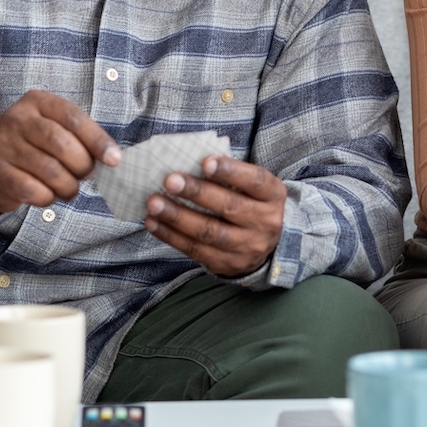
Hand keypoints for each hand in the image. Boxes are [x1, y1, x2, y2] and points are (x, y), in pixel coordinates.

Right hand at [0, 90, 120, 215]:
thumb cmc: (28, 148)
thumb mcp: (49, 128)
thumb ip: (78, 137)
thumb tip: (111, 157)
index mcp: (36, 102)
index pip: (74, 118)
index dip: (98, 140)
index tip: (114, 160)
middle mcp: (17, 119)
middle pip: (63, 144)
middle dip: (82, 166)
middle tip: (85, 175)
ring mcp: (4, 146)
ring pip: (52, 171)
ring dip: (68, 186)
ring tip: (68, 188)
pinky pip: (36, 191)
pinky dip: (49, 198)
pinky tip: (47, 195)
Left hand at [144, 156, 284, 277]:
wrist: (270, 244)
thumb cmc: (253, 203)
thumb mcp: (253, 187)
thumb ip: (229, 175)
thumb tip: (189, 162)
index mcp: (272, 195)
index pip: (254, 181)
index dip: (230, 171)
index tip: (205, 162)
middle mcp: (264, 222)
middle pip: (228, 207)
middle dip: (196, 193)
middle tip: (169, 180)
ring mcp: (246, 246)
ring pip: (209, 232)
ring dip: (177, 217)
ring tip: (154, 203)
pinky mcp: (227, 264)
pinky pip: (195, 250)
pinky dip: (171, 236)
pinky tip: (153, 223)